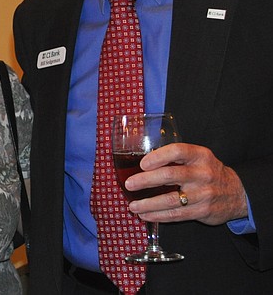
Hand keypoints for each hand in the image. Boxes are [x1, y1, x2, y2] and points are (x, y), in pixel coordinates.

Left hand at [125, 142, 247, 225]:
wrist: (238, 193)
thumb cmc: (208, 172)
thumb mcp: (198, 158)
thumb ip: (176, 158)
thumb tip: (141, 164)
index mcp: (200, 156)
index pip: (177, 151)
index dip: (158, 157)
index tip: (142, 164)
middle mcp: (203, 173)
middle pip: (170, 175)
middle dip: (145, 180)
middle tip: (129, 184)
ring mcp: (203, 194)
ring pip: (171, 200)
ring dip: (148, 204)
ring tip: (132, 206)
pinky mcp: (203, 211)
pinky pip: (176, 215)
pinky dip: (158, 216)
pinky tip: (145, 215)